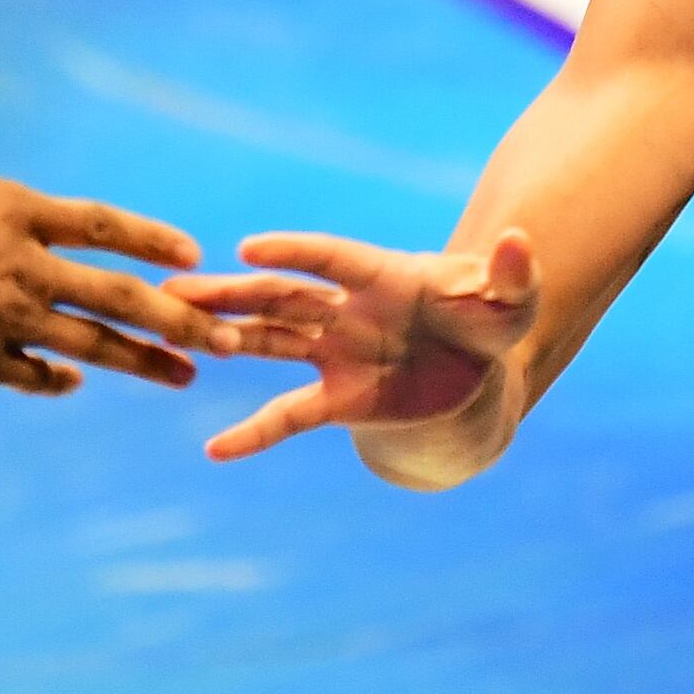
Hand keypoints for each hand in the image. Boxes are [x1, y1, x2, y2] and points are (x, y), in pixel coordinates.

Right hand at [0, 39, 234, 393]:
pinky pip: (32, 375)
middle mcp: (27, 271)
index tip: (194, 256)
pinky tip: (76, 384)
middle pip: (118, 296)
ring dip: (143, 361)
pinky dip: (57, 380)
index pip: (100, 225)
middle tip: (231, 342)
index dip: (149, 238)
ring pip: (92, 344)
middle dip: (178, 319)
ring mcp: (10, 321)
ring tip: (188, 377)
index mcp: (16, 215)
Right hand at [167, 228, 539, 465]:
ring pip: (269, 341)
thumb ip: (513, 276)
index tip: (247, 248)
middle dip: (231, 292)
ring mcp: (334, 354)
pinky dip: (253, 434)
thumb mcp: (511, 304)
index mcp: (382, 276)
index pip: (331, 260)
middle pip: (280, 296)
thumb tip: (520, 241)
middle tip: (175, 285)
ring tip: (173, 332)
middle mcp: (346, 311)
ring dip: (226, 337)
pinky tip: (215, 451)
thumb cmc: (489, 325)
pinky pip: (287, 416)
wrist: (477, 377)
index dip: (293, 253)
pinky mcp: (336, 400)